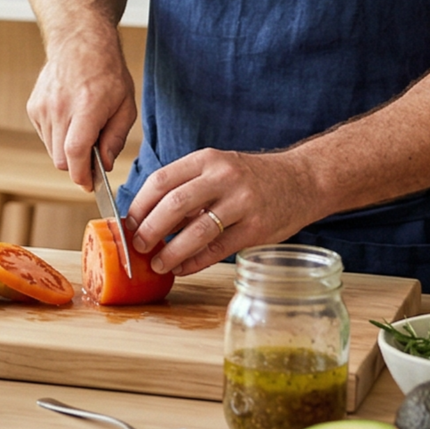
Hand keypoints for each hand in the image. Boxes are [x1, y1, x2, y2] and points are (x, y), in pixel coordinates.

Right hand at [25, 37, 135, 190]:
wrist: (79, 42)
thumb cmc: (107, 72)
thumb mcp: (125, 105)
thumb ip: (116, 138)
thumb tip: (104, 165)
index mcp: (86, 107)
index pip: (75, 152)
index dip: (81, 175)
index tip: (89, 184)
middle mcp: (60, 108)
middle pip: (61, 159)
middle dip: (77, 165)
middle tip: (93, 157)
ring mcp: (42, 108)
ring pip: (51, 150)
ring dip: (67, 150)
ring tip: (83, 129)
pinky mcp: (33, 107)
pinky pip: (45, 136)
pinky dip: (57, 137)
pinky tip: (70, 119)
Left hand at [126, 148, 329, 275]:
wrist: (302, 180)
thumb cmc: (249, 178)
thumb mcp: (217, 170)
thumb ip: (186, 188)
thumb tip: (144, 219)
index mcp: (207, 159)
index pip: (161, 180)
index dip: (139, 205)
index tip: (127, 224)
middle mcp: (224, 177)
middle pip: (174, 204)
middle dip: (150, 229)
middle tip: (137, 246)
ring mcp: (243, 202)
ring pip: (197, 230)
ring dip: (172, 251)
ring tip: (157, 264)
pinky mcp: (257, 228)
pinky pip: (218, 249)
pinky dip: (195, 262)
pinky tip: (182, 269)